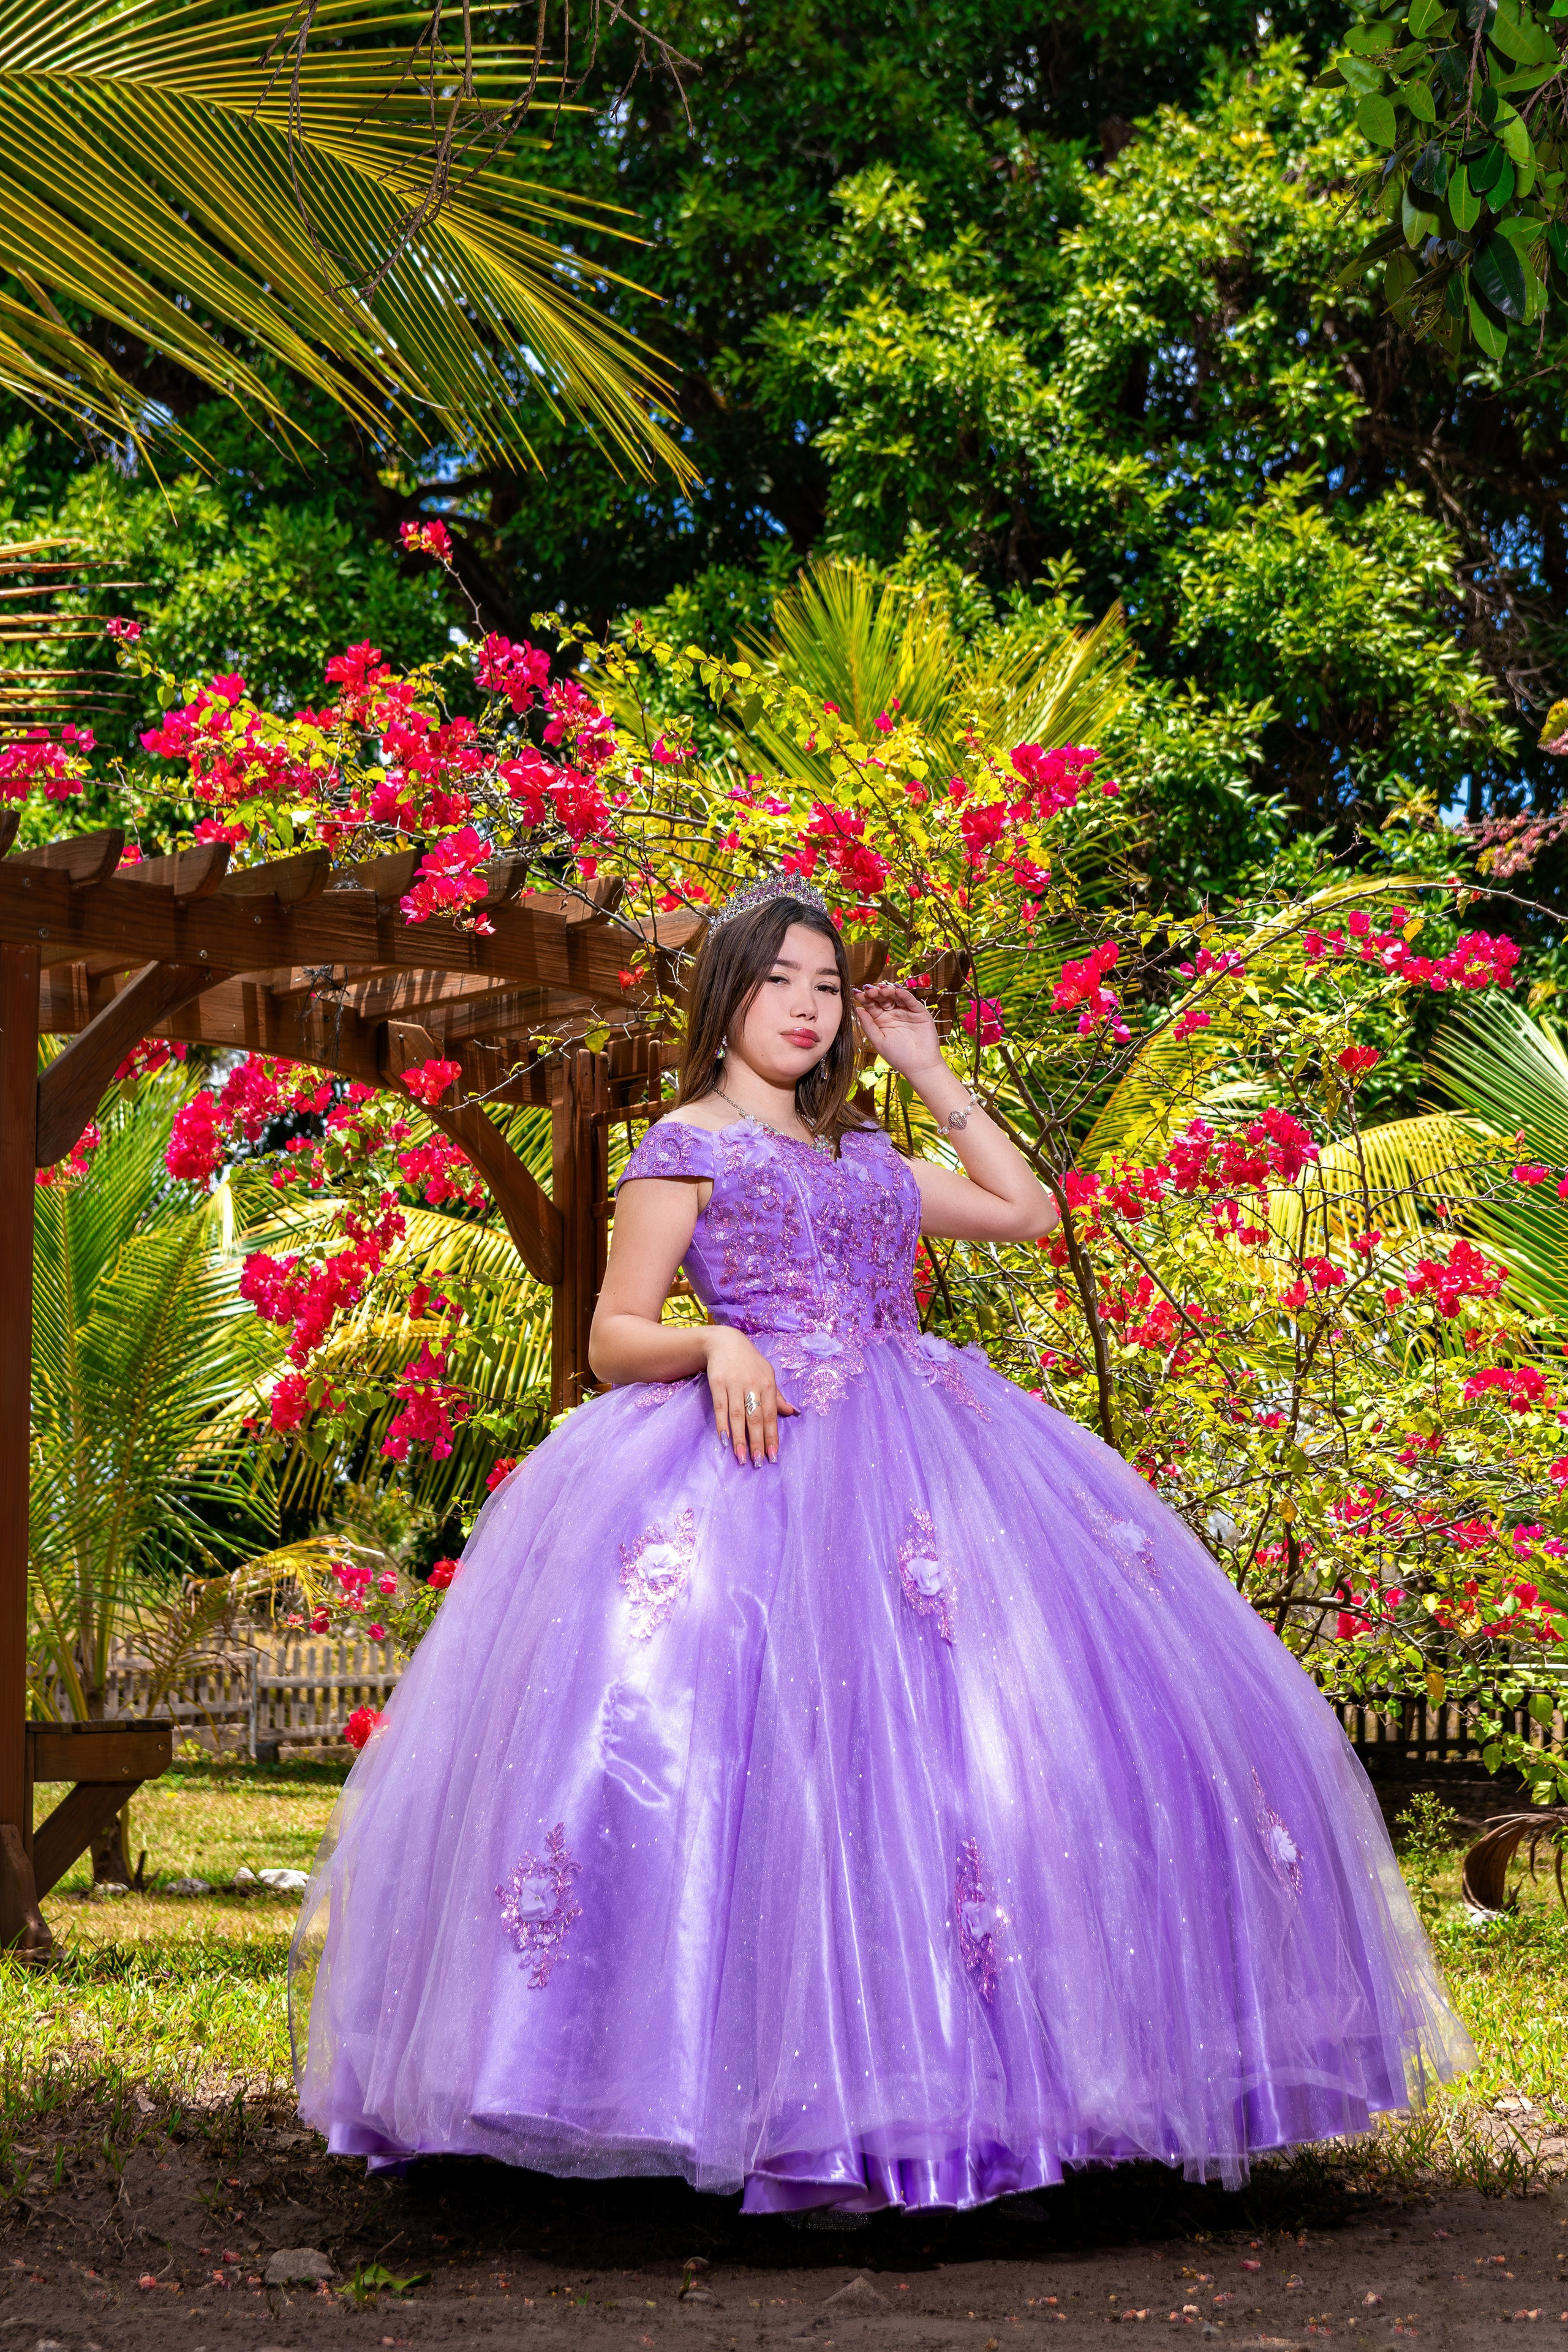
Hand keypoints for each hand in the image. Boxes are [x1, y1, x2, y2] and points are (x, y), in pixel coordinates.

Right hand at [704, 1326, 795, 1466]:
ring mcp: (734, 1384)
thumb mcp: (767, 1374)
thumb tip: (793, 1412)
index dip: (772, 1436)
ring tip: (741, 1457)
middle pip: (756, 1418)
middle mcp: (752, 1384)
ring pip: (738, 1415)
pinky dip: (722, 1424)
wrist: (725, 1342)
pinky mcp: (718, 1383)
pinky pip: (720, 1407)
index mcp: (768, 1384)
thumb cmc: (749, 1362)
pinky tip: (725, 1440)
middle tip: (759, 1462)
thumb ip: (777, 1396)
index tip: (773, 1456)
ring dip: (740, 1438)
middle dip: (758, 1441)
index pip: (771, 1415)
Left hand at [853, 980, 943, 1079]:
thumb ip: (868, 1025)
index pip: (871, 1006)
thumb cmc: (898, 1057)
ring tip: (882, 989)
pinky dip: (904, 995)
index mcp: (881, 1021)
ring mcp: (905, 1012)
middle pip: (882, 999)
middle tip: (869, 990)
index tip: (856, 993)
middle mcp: (892, 1014)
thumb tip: (857, 1009)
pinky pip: (910, 1001)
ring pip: (896, 997)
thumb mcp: (879, 1041)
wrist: (919, 1066)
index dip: (864, 999)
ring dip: (888, 991)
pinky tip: (897, 991)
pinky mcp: (919, 1012)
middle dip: (876, 993)